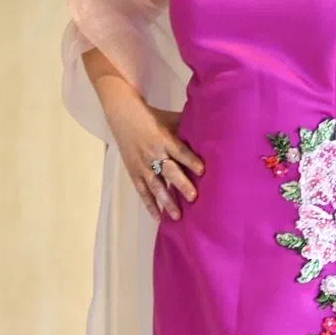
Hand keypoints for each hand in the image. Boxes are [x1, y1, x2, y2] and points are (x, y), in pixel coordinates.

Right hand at [107, 94, 204, 222]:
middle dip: (181, 184)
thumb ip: (187, 128)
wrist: (124, 117)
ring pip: (155, 185)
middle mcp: (154, 153)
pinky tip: (158, 217)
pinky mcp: (134, 173)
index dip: (191, 161)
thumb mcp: (171, 119)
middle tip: (193, 197)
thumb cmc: (154, 118)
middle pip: (169, 171)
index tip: (203, 171)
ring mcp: (142, 165)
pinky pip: (142, 191)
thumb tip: (211, 131)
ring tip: (177, 216)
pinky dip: (150, 205)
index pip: (180, 151)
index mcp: (164, 139)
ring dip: (166, 201)